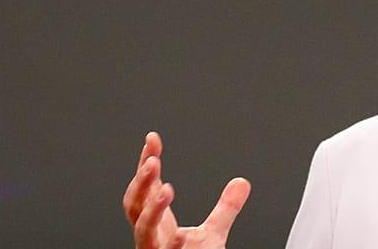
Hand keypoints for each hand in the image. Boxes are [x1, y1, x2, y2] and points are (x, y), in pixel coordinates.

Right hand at [122, 131, 251, 248]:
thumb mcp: (213, 235)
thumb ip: (225, 208)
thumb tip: (242, 183)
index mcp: (158, 225)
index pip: (145, 188)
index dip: (146, 163)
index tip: (152, 139)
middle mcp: (151, 238)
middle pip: (135, 205)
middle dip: (141, 183)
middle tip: (153, 160)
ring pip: (143, 230)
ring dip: (152, 209)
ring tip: (166, 189)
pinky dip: (172, 243)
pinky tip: (181, 235)